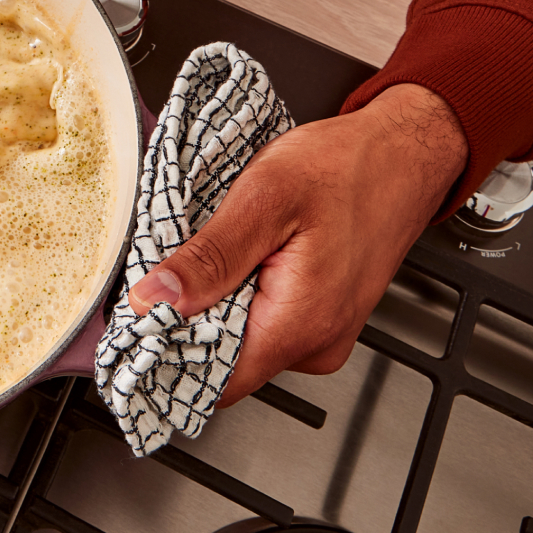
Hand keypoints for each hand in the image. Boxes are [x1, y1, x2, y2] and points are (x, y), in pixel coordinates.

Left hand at [128, 83, 467, 406]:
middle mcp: (315, 343)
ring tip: (203, 255)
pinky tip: (232, 257)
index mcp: (299, 324)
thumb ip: (209, 257)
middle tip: (159, 272)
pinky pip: (263, 323)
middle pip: (222, 362)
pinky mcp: (321, 317)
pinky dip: (237, 295)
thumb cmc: (347, 166)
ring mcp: (321, 334)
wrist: (402, 152)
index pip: (212, 380)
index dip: (164, 353)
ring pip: (240, 341)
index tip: (129, 321)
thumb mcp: (264, 197)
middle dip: (183, 322)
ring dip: (210, 305)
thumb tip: (155, 299)